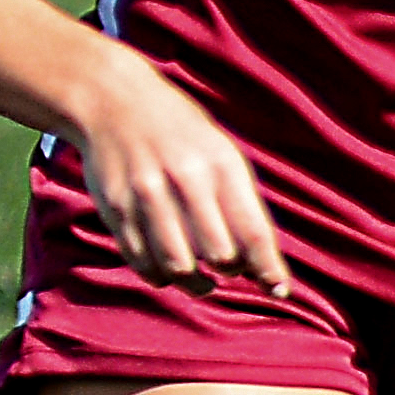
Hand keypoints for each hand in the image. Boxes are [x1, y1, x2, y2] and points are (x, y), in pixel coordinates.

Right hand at [65, 45, 290, 291]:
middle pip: (219, 253)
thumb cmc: (183, 136)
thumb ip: (242, 204)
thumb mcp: (222, 154)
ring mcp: (146, 195)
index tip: (279, 292)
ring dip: (196, 284)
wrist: (115, 103)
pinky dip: (160, 277)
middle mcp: (185, 179)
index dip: (269, 268)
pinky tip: (169, 271)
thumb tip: (261, 265)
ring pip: (178, 265)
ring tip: (203, 281)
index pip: (254, 230)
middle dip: (230, 271)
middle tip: (229, 269)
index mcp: (221, 165)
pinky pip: (142, 262)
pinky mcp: (114, 208)